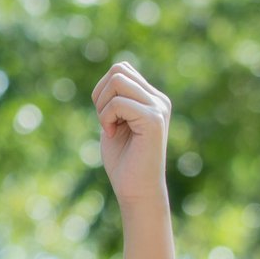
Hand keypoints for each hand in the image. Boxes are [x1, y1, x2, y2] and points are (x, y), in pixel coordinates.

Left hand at [91, 62, 170, 204]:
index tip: (104, 116)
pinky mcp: (153, 119)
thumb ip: (114, 101)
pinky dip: (106, 118)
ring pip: (117, 80)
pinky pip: (118, 102)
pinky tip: (112, 135)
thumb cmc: (123, 161)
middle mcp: (158, 99)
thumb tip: (110, 77)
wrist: (135, 189)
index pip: (121, 69)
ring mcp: (158, 107)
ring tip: (109, 128)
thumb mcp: (114, 123)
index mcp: (151, 98)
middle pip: (118, 69)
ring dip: (103, 106)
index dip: (102, 90)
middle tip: (104, 121)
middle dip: (100, 94)